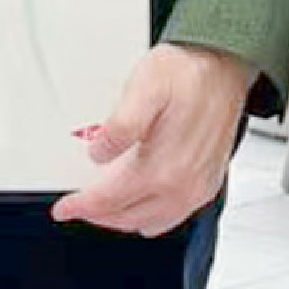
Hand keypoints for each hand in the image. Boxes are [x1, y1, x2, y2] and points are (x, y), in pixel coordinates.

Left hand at [50, 42, 254, 235]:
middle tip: (79, 204)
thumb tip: (99, 153)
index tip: (64, 208)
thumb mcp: (144, 87)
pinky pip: (173, 216)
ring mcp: (198, 188)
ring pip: (150, 223)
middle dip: (98, 215)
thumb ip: (120, 126)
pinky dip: (150, 215)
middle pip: (128, 218)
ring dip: (123, 218)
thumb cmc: (188, 73)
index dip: (82, 207)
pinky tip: (139, 197)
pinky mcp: (208, 184)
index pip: (110, 201)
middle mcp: (184, 185)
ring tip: (104, 202)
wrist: (224, 66)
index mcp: (164, 167)